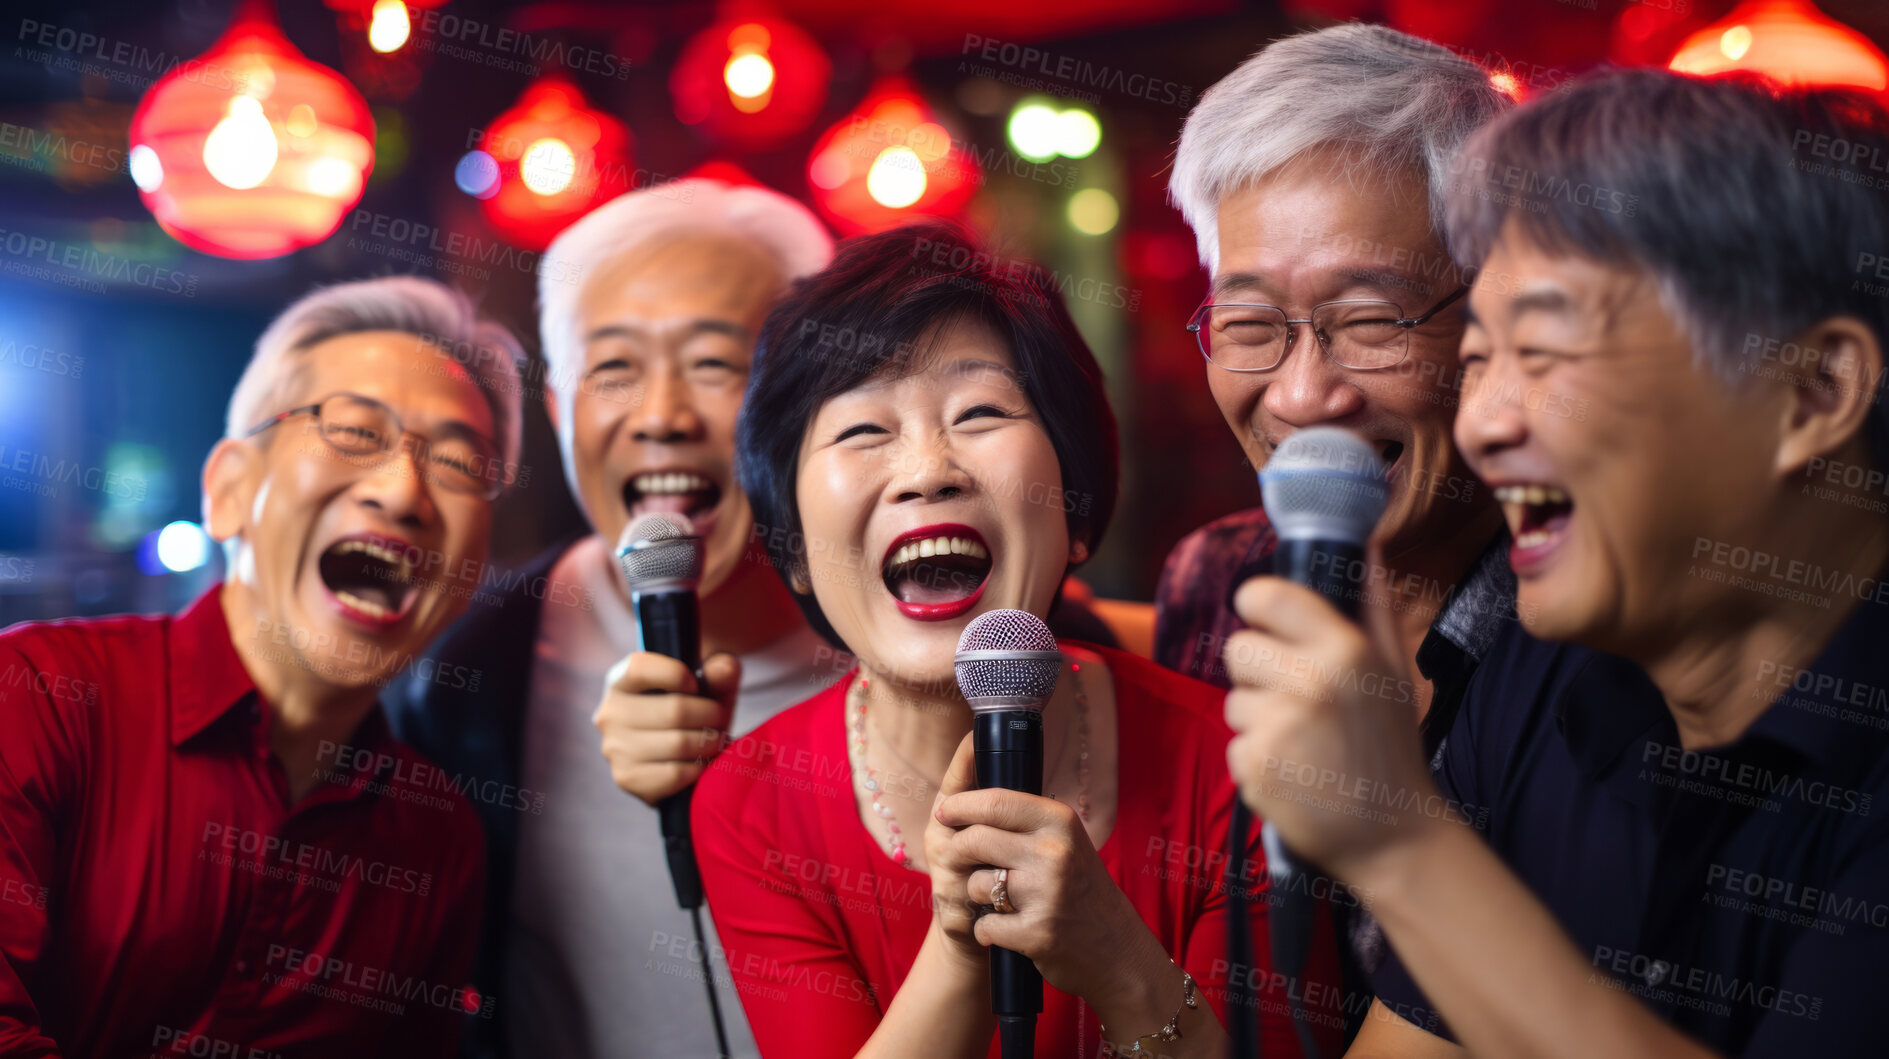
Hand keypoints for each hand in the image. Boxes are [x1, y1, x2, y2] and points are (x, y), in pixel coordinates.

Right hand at [595, 651, 739, 805]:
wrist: (680, 757)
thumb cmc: (694, 711)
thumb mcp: (709, 686)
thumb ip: (720, 671)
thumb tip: (724, 670)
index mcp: (620, 681)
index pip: (639, 667)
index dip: (676, 674)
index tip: (696, 685)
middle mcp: (610, 714)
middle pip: (675, 710)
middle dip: (711, 715)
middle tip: (720, 720)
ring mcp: (614, 749)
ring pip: (678, 744)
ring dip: (709, 743)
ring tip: (715, 740)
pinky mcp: (627, 778)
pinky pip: (675, 774)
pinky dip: (697, 769)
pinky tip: (699, 763)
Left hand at [924, 734, 1164, 1010]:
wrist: (1116, 946)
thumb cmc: (1079, 887)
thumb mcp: (1064, 840)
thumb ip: (1022, 819)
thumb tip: (964, 795)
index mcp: (1059, 821)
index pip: (994, 801)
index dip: (959, 806)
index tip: (944, 812)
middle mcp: (1054, 852)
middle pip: (974, 840)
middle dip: (956, 851)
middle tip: (957, 859)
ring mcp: (1046, 893)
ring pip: (974, 884)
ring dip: (977, 895)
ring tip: (999, 901)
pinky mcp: (1037, 933)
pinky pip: (984, 925)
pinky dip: (987, 930)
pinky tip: (1005, 929)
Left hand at [1221, 559, 1438, 882]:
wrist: (1394, 835)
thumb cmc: (1391, 749)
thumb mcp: (1392, 671)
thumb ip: (1372, 606)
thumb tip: (1366, 546)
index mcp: (1344, 650)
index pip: (1266, 595)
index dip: (1254, 602)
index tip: (1261, 617)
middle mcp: (1309, 682)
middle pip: (1237, 648)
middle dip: (1256, 670)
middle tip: (1294, 696)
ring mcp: (1279, 726)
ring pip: (1233, 700)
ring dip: (1259, 718)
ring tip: (1302, 741)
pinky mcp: (1256, 767)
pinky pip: (1234, 744)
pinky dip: (1257, 758)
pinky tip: (1294, 770)